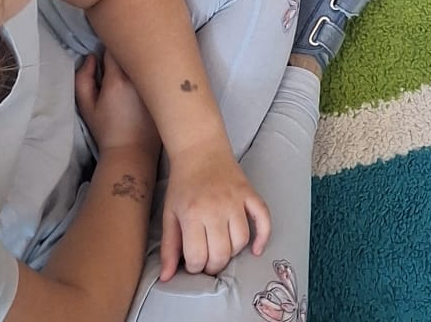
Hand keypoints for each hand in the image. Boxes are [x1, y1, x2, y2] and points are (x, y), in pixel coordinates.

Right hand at [75, 50, 159, 158]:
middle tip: (125, 61)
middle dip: (129, 51)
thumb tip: (92, 57)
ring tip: (139, 70)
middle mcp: (139, 76)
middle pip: (135, 50)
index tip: (108, 58)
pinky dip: (156, 69)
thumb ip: (83, 79)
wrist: (132, 151)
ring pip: (150, 57)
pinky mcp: (168, 88)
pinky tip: (154, 78)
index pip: (114, 48)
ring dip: (143, 59)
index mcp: (117, 79)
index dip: (110, 50)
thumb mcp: (87, 107)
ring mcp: (156, 81)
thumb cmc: (107, 130)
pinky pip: (162, 69)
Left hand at [160, 141, 271, 282]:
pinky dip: (263, 237)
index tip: (192, 261)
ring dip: (232, 253)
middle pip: (221, 254)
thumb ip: (169, 248)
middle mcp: (216, 209)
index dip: (194, 267)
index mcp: (193, 215)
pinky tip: (256, 250)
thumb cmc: (182, 184)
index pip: (198, 257)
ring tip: (222, 249)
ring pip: (241, 241)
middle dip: (213, 265)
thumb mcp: (170, 215)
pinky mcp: (249, 193)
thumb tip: (167, 279)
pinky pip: (263, 218)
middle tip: (207, 260)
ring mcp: (236, 200)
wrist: (200, 150)